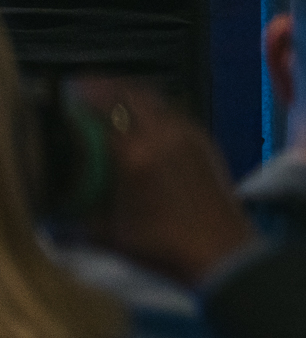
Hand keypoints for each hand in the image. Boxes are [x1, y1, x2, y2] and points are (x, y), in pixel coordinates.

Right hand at [64, 77, 252, 287]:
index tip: (69, 90)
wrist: (219, 251)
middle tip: (88, 90)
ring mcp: (190, 135)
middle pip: (133, 93)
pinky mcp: (206, 142)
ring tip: (114, 103)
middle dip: (108, 86)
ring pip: (157, 100)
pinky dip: (155, 109)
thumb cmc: (161, 246)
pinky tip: (146, 124)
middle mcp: (164, 134)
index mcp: (135, 153)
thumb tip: (53, 216)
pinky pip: (176, 113)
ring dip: (133, 95)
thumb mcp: (109, 234)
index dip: (85, 93)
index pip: (105, 107)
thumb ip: (77, 221)